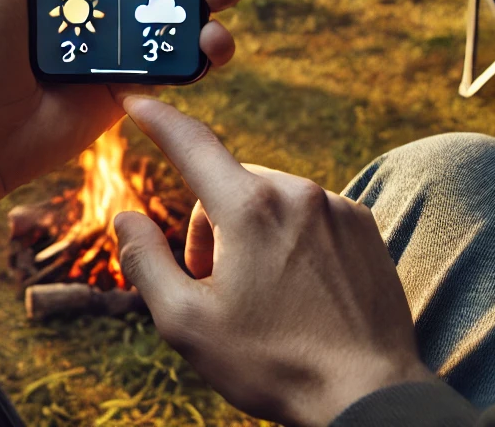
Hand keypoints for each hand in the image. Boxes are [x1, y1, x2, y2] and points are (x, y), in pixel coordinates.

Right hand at [114, 97, 431, 426]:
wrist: (370, 396)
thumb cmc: (273, 362)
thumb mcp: (186, 322)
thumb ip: (144, 260)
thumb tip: (125, 216)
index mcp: (248, 208)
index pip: (190, 142)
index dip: (157, 117)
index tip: (136, 99)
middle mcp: (294, 191)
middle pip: (227, 185)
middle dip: (210, 226)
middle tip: (218, 287)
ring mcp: (334, 205)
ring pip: (268, 198)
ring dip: (252, 232)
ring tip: (264, 295)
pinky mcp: (362, 224)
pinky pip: (308, 212)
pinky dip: (291, 237)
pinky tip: (300, 288)